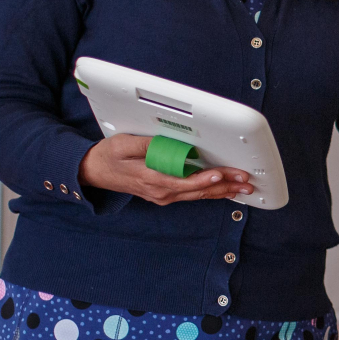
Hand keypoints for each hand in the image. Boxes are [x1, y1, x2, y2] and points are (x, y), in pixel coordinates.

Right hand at [76, 134, 252, 205]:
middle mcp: (160, 192)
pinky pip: (192, 194)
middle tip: (245, 181)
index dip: (204, 179)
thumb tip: (171, 144)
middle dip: (224, 185)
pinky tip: (225, 190)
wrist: (93, 171)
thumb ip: (149, 145)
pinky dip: (210, 191)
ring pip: (198, 195)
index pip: (183, 182)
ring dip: (222, 190)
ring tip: (243, 187)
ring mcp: (163, 195)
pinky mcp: (165, 194)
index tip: (220, 173)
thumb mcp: (124, 144)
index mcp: (151, 179)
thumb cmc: (108, 156)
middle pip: (198, 191)